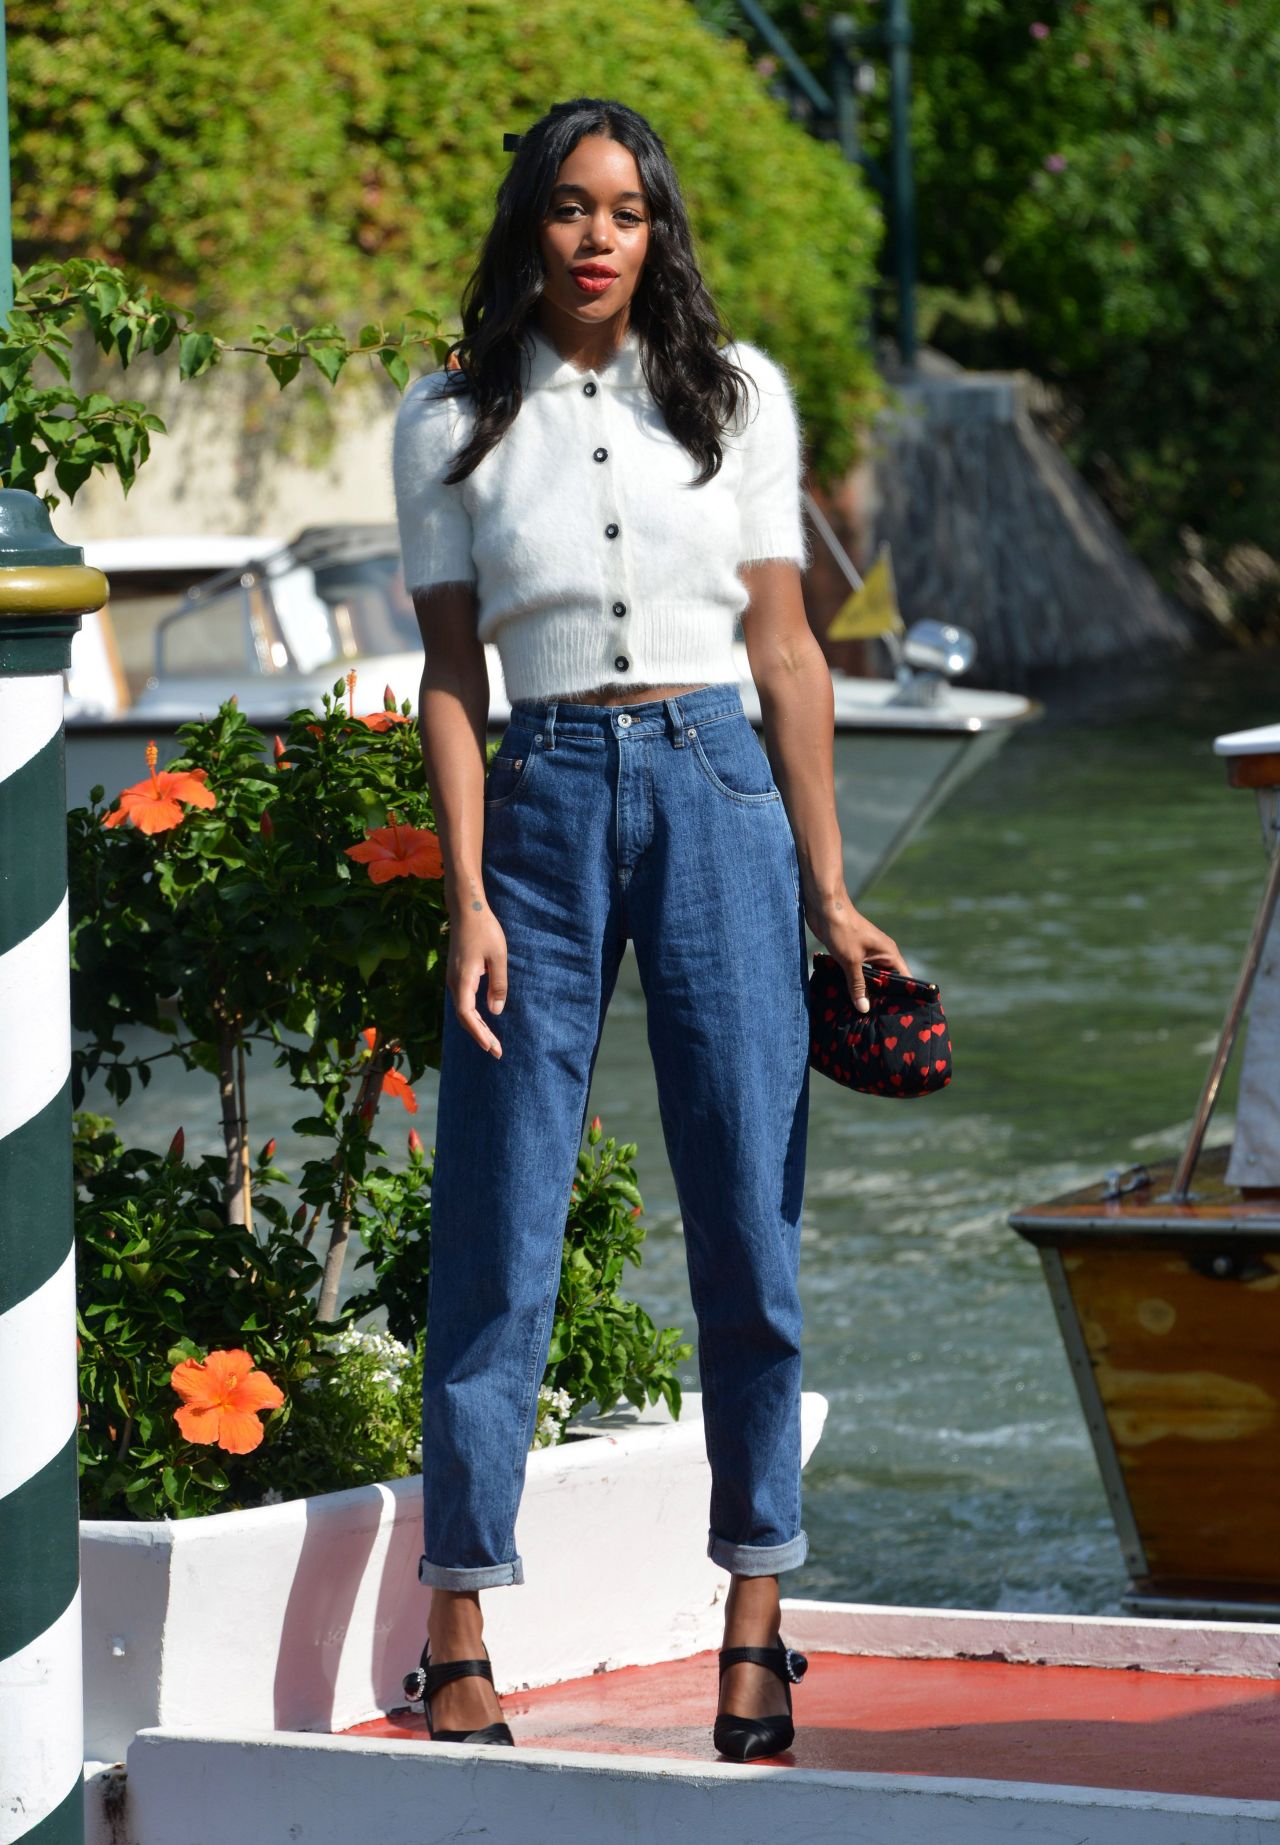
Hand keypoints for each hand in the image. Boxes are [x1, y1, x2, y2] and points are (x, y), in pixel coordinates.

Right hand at [446, 906, 508, 1056]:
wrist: (466, 910)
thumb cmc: (484, 931)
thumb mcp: (498, 957)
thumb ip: (497, 984)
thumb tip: (496, 1011)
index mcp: (463, 979)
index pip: (467, 1015)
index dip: (478, 1033)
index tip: (490, 1047)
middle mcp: (454, 982)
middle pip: (464, 1017)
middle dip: (480, 1035)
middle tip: (496, 1051)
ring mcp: (454, 978)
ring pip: (463, 1010)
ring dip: (477, 1027)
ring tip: (491, 1041)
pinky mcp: (457, 974)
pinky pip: (463, 1001)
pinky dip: (473, 1015)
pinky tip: (484, 1020)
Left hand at [805, 887, 908, 1012]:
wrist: (825, 907)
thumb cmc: (842, 930)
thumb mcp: (851, 961)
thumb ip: (858, 985)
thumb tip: (864, 1008)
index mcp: (888, 953)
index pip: (904, 977)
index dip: (904, 994)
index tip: (901, 1014)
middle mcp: (881, 954)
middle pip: (887, 980)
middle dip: (882, 997)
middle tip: (880, 1020)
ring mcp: (866, 953)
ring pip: (871, 977)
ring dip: (866, 991)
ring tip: (864, 1013)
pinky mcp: (852, 953)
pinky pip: (857, 973)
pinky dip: (854, 983)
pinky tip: (848, 998)